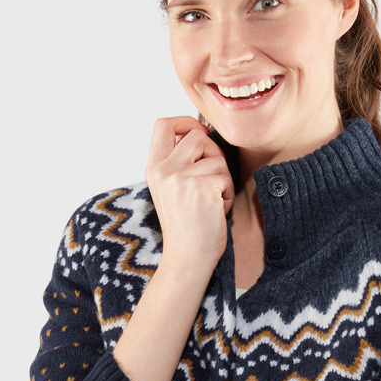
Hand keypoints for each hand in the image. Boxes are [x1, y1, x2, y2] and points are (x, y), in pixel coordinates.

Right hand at [144, 117, 233, 277]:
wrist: (187, 258)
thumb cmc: (185, 227)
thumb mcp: (170, 189)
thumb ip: (178, 162)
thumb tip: (202, 133)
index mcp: (153, 168)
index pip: (163, 125)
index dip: (185, 122)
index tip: (199, 134)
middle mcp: (163, 169)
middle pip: (196, 135)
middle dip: (213, 153)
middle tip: (212, 178)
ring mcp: (181, 177)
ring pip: (216, 157)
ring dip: (222, 178)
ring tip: (212, 201)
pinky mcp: (202, 186)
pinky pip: (226, 176)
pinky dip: (227, 194)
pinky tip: (217, 211)